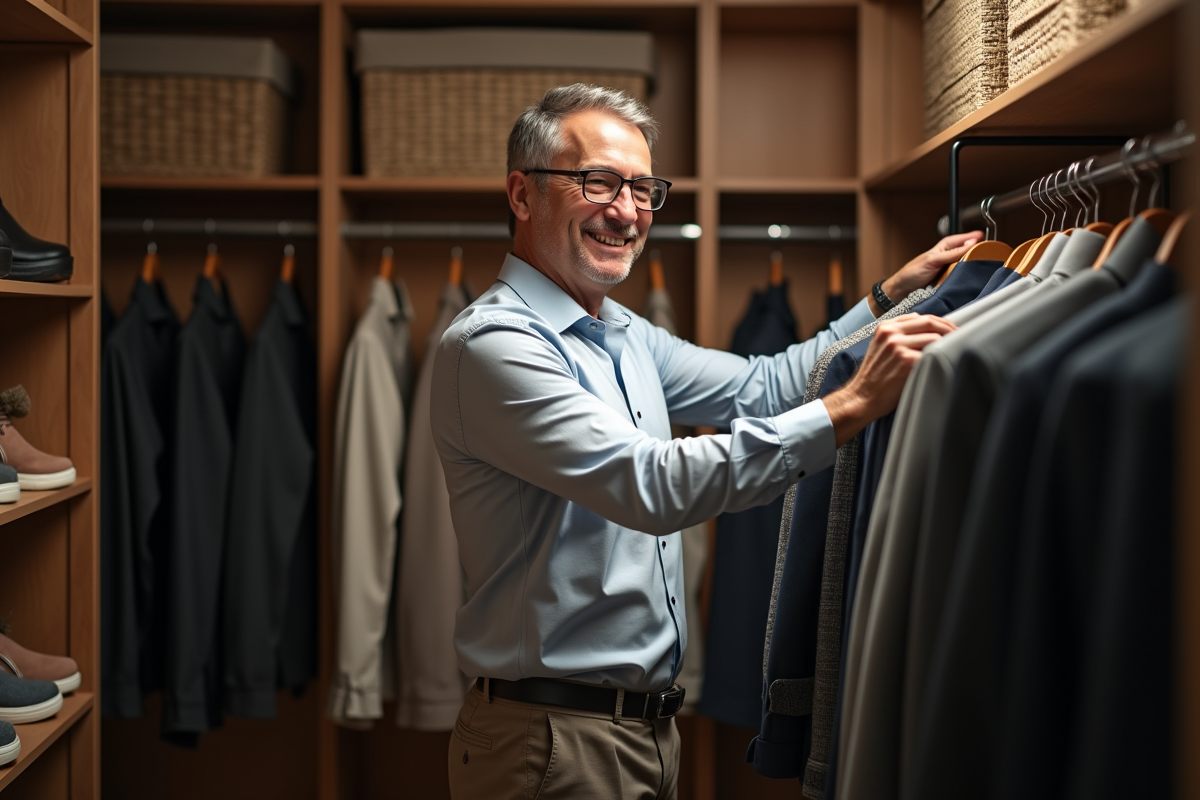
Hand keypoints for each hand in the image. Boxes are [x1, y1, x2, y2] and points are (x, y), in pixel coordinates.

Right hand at [822, 313, 956, 445]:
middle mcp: (890, 333)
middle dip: (949, 329)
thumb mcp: (881, 349)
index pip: (919, 317)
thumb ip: (900, 336)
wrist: (861, 398)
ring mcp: (898, 345)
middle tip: (962, 337)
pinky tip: (946, 363)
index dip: (939, 322)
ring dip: (947, 344)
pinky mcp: (906, 360)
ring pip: (935, 337)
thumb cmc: (875, 378)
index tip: (951, 330)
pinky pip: (932, 354)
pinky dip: (941, 358)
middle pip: (930, 322)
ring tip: (955, 352)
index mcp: (885, 327)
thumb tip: (929, 331)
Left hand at [881, 231, 982, 302]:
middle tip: (994, 256)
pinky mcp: (948, 281)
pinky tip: (974, 280)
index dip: (978, 238)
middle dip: (980, 254)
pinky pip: (961, 277)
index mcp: (945, 247)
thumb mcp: (934, 260)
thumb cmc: (912, 273)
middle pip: (969, 253)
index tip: (991, 241)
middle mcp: (949, 256)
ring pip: (967, 266)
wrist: (901, 291)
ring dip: (974, 268)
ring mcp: (949, 269)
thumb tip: (972, 244)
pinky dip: (967, 278)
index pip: (966, 239)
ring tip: (987, 269)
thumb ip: (953, 253)